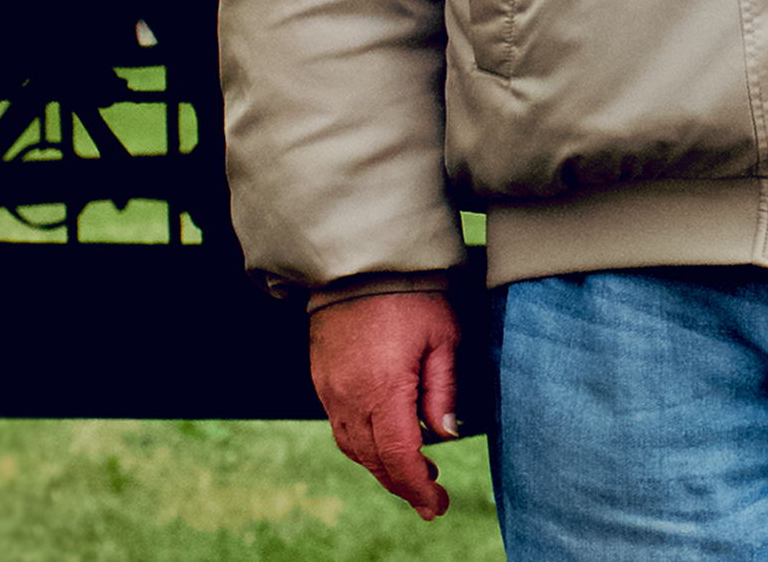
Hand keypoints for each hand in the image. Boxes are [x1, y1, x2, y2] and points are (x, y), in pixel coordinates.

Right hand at [308, 290, 460, 519]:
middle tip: (430, 495)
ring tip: (413, 471)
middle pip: (373, 458)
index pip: (400, 456)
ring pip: (352, 446)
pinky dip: (362, 443)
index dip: (418, 487)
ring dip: (381, 465)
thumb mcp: (444, 338)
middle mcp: (349, 397)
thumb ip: (443, 390)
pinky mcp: (322, 380)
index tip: (436, 505)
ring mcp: (330, 390)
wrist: (357, 263)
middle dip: (401, 483)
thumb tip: (446, 435)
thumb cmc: (411, 295)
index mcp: (383, 389)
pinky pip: (340, 426)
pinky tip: (385, 441)